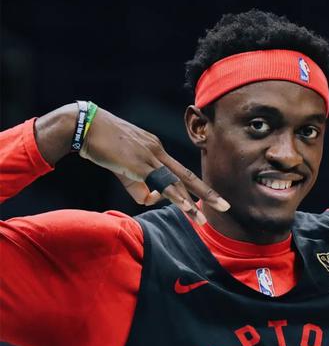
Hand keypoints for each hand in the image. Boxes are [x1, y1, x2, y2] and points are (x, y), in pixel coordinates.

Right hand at [78, 106, 228, 223]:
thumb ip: (140, 186)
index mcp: (156, 150)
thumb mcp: (125, 168)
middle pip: (188, 175)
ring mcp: (150, 157)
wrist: (85, 126)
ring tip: (203, 219)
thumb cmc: (102, 145)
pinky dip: (176, 197)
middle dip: (207, 192)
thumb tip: (153, 199)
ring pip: (177, 183)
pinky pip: (162, 184)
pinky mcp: (140, 164)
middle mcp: (158, 152)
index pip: (180, 172)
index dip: (195, 186)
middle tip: (225, 205)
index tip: (208, 198)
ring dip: (192, 203)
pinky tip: (187, 208)